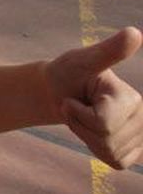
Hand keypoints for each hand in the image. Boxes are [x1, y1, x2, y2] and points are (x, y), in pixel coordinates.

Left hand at [47, 27, 142, 169]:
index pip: (104, 124)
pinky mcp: (133, 151)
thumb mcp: (80, 60)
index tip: (72, 99)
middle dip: (81, 126)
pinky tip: (93, 132)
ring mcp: (141, 136)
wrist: (59, 92)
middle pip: (106, 140)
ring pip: (109, 152)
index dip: (78, 114)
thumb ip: (107, 52)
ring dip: (86, 136)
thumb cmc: (68, 73)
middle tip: (75, 108)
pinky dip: (96, 148)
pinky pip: (114, 160)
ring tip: (83, 118)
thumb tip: (134, 33)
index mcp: (132, 98)